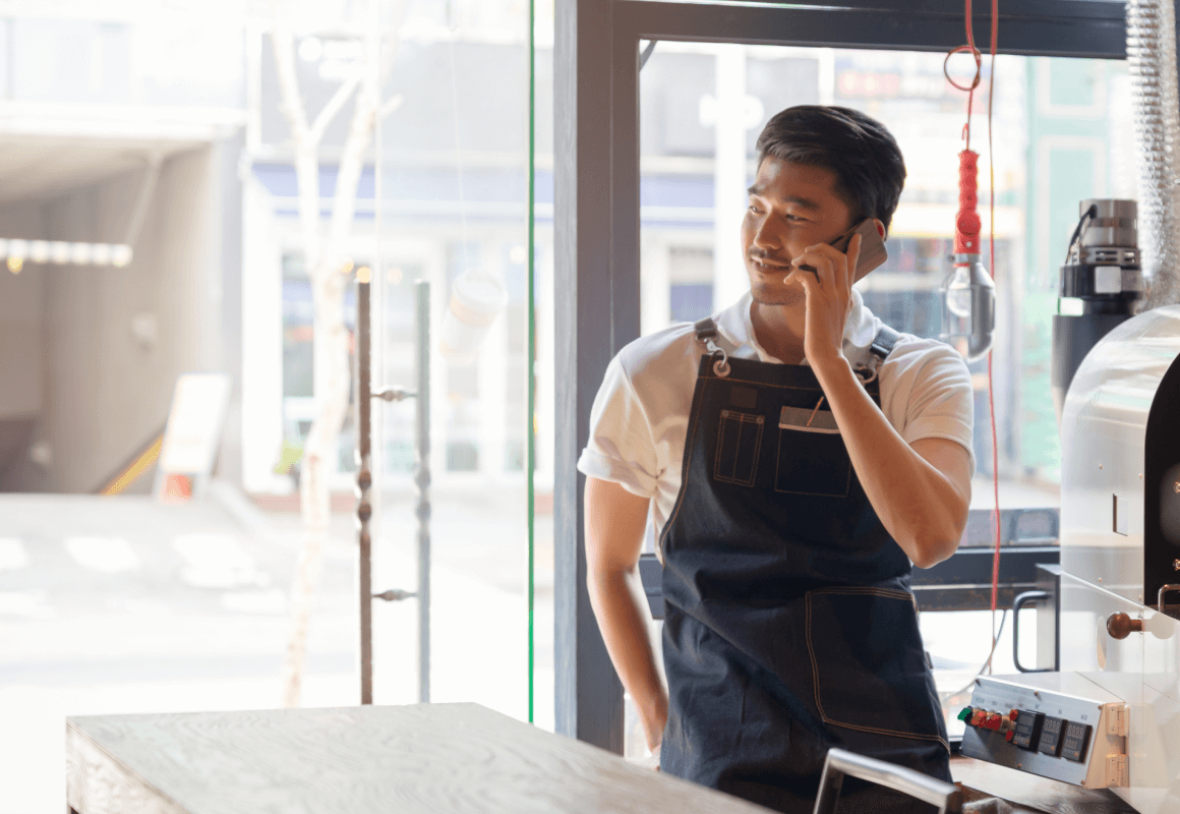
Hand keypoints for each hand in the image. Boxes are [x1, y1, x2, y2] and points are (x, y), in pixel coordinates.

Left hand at [788, 232, 860, 366]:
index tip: (856, 236)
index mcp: (847, 294)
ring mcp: (831, 296)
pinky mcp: (817, 301)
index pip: (852, 266)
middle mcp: (842, 292)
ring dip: (807, 257)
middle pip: (838, 257)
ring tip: (796, 264)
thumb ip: (834, 300)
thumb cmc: (827, 337)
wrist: (827, 354)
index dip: (853, 249)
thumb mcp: (836, 315)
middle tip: (806, 252)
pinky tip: (789, 280)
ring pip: (824, 262)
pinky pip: (807, 276)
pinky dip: (796, 273)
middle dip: (821, 248)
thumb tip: (820, 289)